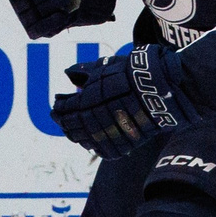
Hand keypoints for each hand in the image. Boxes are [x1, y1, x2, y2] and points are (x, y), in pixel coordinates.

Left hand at [53, 47, 196, 158]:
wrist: (159, 88)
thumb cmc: (130, 73)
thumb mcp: (103, 66)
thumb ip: (83, 71)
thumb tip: (67, 74)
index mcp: (84, 101)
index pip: (62, 109)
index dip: (57, 108)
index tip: (56, 105)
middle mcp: (91, 119)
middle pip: (70, 127)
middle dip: (64, 123)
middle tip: (62, 120)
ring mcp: (106, 134)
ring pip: (83, 140)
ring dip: (77, 135)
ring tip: (75, 131)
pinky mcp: (121, 144)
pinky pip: (101, 150)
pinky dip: (95, 146)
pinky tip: (93, 141)